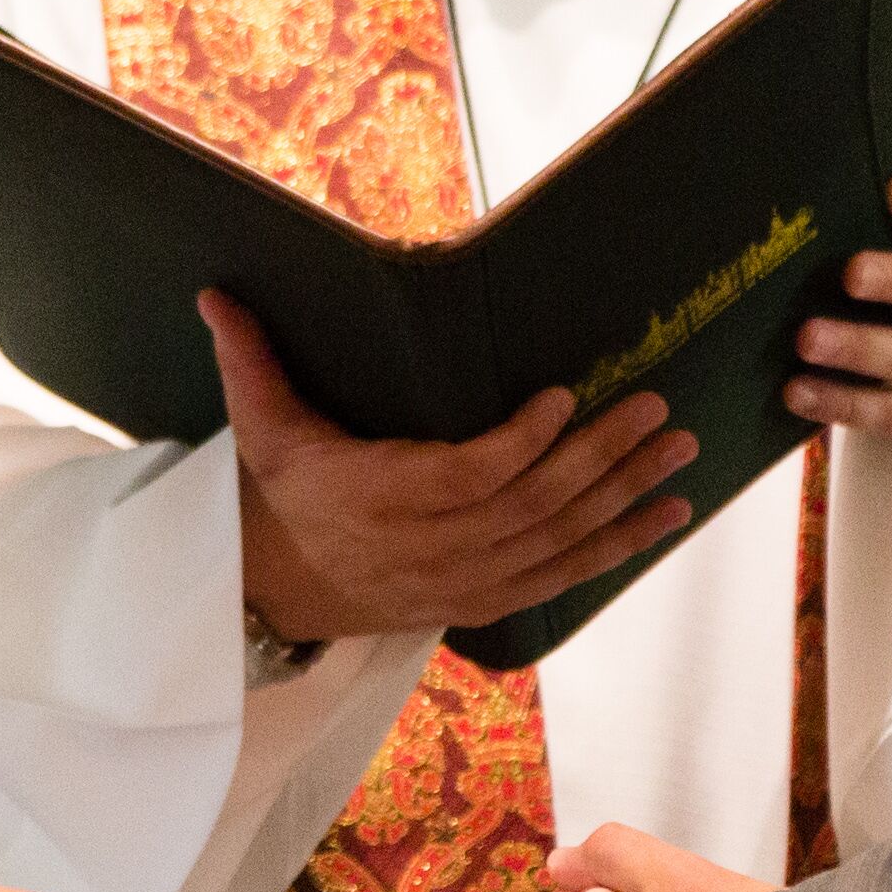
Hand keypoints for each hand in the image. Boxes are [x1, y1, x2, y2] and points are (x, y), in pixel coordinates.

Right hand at [210, 292, 701, 643]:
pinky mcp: (482, 600)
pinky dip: (617, 549)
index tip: (564, 396)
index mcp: (374, 497)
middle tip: (655, 410)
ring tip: (678, 453)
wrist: (279, 588)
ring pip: (555, 544)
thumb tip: (214, 292)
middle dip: (599, 459)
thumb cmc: (283, 489)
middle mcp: (424, 548)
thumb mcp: (258, 425)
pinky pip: (561, 579)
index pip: (462, 477)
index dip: (518, 445)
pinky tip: (667, 516)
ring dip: (623, 498)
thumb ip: (247, 357)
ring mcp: (458, 580)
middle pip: (527, 508)